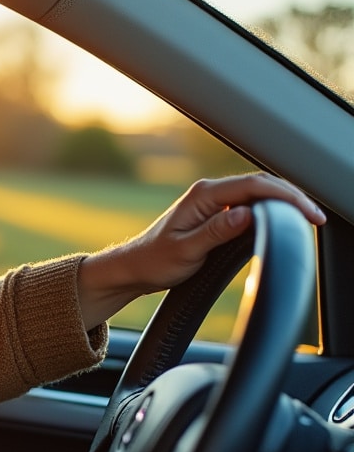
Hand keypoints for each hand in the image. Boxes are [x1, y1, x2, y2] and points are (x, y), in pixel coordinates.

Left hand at [77, 173, 324, 328]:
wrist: (135, 267)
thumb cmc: (155, 261)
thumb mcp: (186, 250)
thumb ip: (216, 232)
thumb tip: (246, 214)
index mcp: (204, 195)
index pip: (255, 187)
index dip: (286, 197)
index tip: (308, 213)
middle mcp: (210, 192)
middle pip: (261, 184)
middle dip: (292, 197)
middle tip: (316, 218)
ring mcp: (213, 201)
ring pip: (258, 193)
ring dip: (284, 202)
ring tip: (308, 218)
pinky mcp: (216, 212)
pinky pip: (250, 204)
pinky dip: (271, 209)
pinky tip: (284, 220)